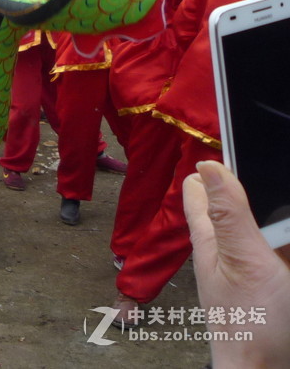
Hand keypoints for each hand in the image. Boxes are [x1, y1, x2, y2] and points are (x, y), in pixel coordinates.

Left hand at [184, 160, 289, 367]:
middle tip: (248, 172)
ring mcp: (246, 275)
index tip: (217, 151)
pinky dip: (274, 247)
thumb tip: (208, 166)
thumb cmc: (252, 324)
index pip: (200, 195)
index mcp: (211, 242)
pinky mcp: (266, 292)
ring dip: (256, 220)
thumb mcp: (244, 260)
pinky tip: (276, 246)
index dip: (208, 172)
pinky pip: (271, 260)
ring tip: (268, 206)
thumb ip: (230, 216)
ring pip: (250, 235)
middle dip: (234, 191)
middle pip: (226, 212)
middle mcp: (225, 255)